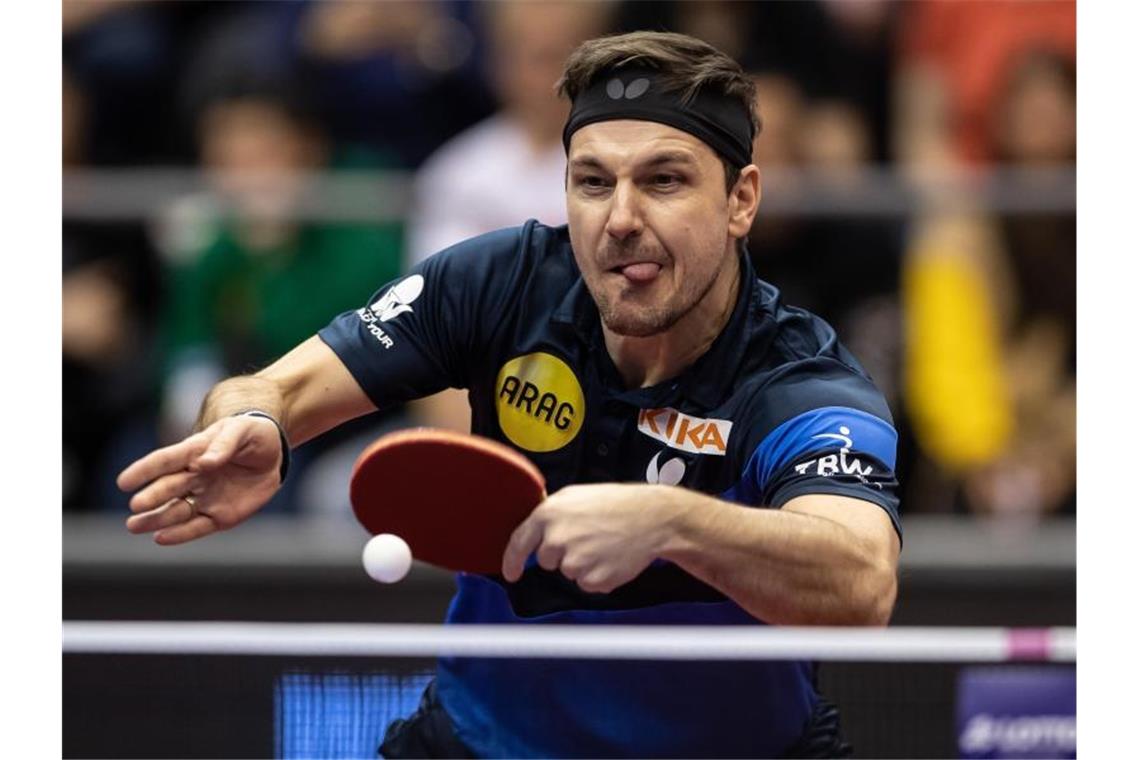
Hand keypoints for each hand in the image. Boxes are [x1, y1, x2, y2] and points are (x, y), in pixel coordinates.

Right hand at [117, 415, 283, 544]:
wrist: (272, 454)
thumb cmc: (252, 435)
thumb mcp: (242, 431)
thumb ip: (224, 445)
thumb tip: (202, 463)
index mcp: (194, 452)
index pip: (166, 460)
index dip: (145, 470)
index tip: (124, 481)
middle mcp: (194, 477)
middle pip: (169, 488)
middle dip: (152, 497)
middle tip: (136, 505)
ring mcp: (205, 497)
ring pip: (176, 511)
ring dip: (156, 519)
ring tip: (134, 526)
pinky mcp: (219, 516)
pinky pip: (197, 527)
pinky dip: (180, 534)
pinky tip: (161, 538)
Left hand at [501, 484, 683, 593]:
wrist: (652, 518)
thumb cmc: (615, 503)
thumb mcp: (575, 496)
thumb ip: (550, 513)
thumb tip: (532, 530)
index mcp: (548, 513)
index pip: (518, 543)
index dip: (512, 562)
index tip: (511, 574)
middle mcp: (557, 539)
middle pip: (546, 560)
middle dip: (562, 553)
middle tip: (588, 536)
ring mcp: (575, 561)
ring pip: (568, 572)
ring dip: (583, 564)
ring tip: (604, 544)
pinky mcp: (593, 580)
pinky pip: (587, 584)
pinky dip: (598, 575)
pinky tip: (612, 557)